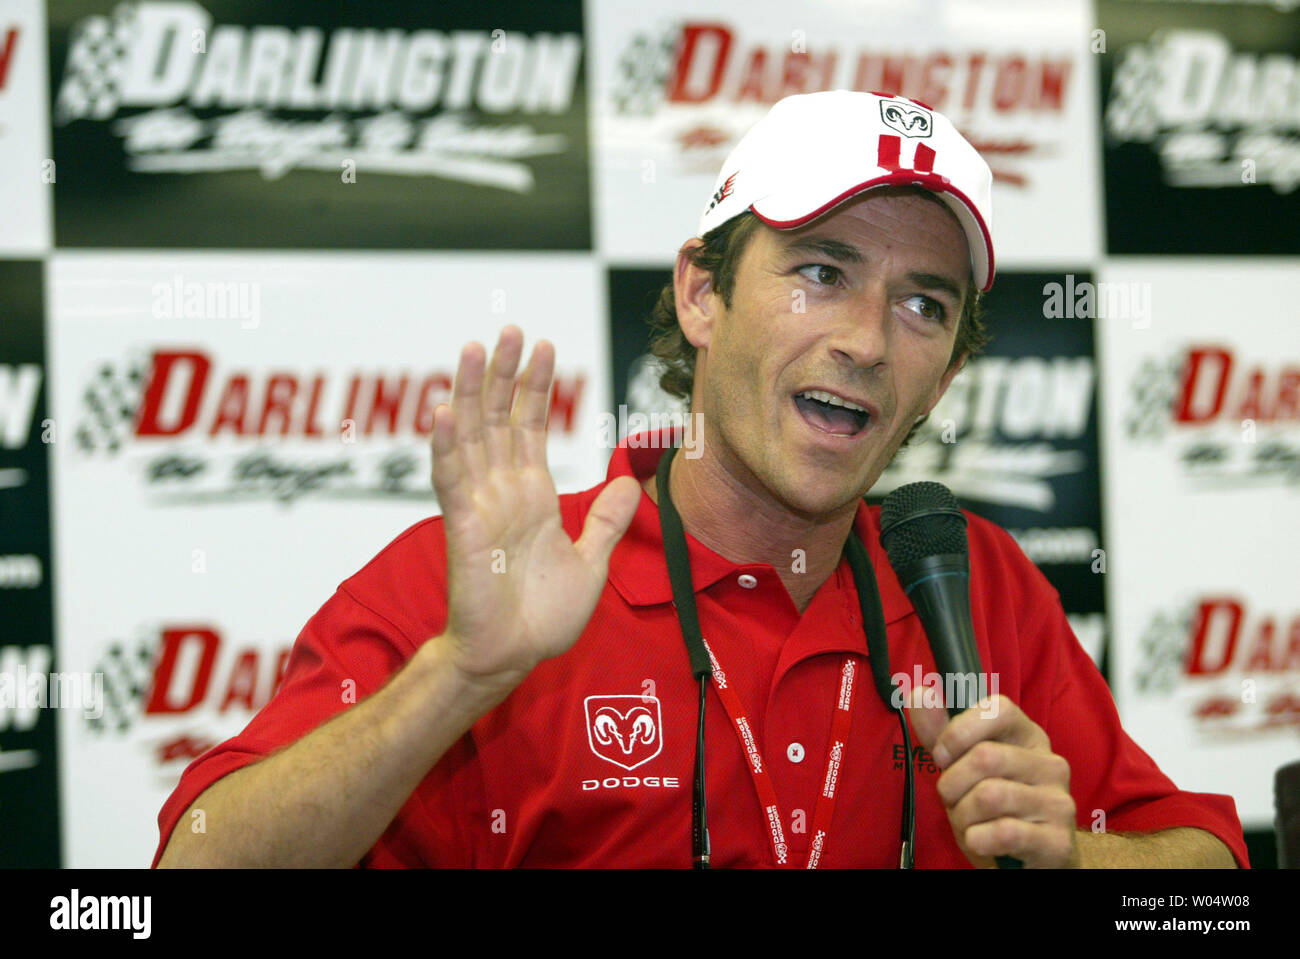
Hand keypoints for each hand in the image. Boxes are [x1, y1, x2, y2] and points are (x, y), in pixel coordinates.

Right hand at [430, 326, 641, 689]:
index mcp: (532, 495)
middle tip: (509, 330)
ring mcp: (480, 506)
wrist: (513, 656)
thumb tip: (627, 481)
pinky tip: (444, 412)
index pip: (530, 428)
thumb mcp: (590, 561)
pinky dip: (446, 446)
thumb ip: (605, 520)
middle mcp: (502, 491)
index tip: (544, 346)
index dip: (535, 387)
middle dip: (503, 374)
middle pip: (498, 419)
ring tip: (473, 350)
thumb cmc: (542, 616)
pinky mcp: (463, 528)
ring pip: (471, 437)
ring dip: (470, 393)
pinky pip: (452, 481)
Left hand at [905, 691, 1079, 867]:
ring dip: (963, 817)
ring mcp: (1059, 802)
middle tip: (954, 801)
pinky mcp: (1058, 841)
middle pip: (985, 757)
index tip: (942, 756)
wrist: (1028, 862)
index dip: (959, 731)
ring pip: (990, 796)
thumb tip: (920, 693)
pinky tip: (983, 842)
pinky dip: (978, 840)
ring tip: (969, 824)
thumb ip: (939, 733)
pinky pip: (1003, 832)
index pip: (998, 709)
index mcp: (1029, 738)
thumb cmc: (991, 810)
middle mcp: (1051, 764)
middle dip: (952, 785)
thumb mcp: (960, 769)